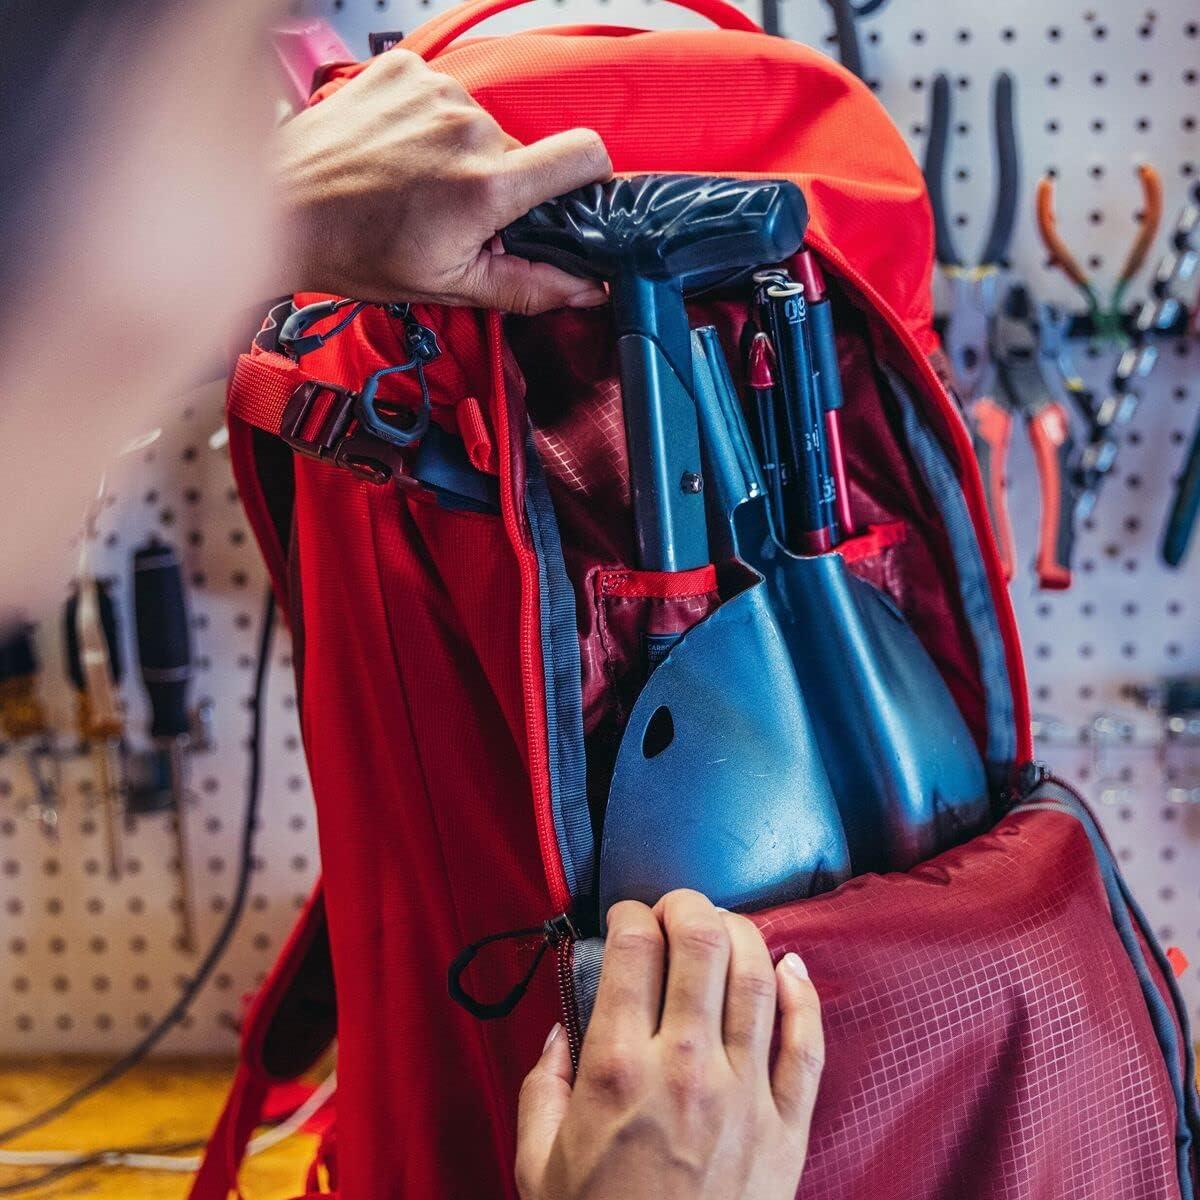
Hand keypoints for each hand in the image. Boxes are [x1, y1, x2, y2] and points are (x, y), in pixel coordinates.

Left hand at [274, 49, 611, 312]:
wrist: (281, 206)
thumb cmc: (353, 249)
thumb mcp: (449, 285)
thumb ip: (529, 287)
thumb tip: (585, 289)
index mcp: (486, 185)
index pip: (584, 154)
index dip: (589, 179)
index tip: (573, 197)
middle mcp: (467, 127)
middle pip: (525, 152)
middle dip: (502, 186)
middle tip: (456, 215)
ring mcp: (435, 91)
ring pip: (484, 128)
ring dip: (464, 156)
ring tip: (418, 184)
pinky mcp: (407, 70)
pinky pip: (446, 99)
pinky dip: (431, 126)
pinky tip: (400, 153)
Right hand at [516, 890, 822, 1199]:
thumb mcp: (537, 1165)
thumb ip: (541, 1086)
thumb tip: (561, 1030)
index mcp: (617, 1071)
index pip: (633, 950)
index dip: (628, 914)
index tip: (625, 918)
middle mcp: (686, 1067)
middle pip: (702, 943)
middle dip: (688, 905)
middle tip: (675, 908)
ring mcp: (745, 1095)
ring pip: (757, 976)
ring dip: (742, 932)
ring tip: (723, 927)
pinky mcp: (787, 1128)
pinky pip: (807, 1043)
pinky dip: (803, 994)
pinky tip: (790, 966)